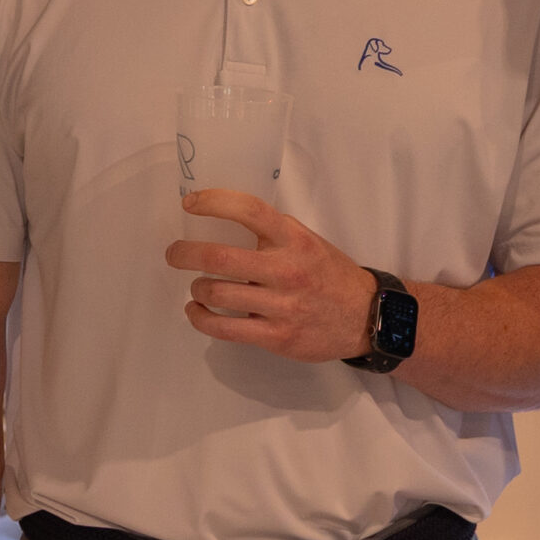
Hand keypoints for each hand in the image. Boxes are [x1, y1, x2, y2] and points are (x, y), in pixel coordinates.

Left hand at [164, 188, 377, 361]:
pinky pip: (225, 329)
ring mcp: (281, 305)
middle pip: (219, 258)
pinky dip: (200, 319)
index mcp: (293, 238)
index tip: (190, 203)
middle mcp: (286, 269)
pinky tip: (196, 312)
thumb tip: (222, 220)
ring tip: (197, 288)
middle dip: (184, 254)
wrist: (365, 316)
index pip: (249, 210)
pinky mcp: (276, 337)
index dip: (213, 202)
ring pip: (217, 294)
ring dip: (196, 289)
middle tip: (174, 254)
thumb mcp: (307, 241)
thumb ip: (272, 233)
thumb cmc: (328, 273)